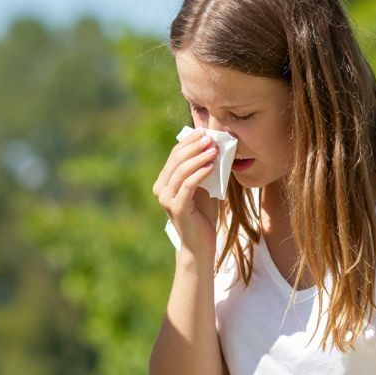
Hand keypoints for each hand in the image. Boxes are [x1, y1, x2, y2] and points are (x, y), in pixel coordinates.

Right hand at [152, 129, 221, 255]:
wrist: (200, 243)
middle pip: (176, 160)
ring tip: (214, 150)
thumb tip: (214, 145)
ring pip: (181, 171)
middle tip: (211, 137)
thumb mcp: (204, 186)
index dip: (190, 141)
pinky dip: (200, 173)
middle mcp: (161, 189)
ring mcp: (166, 199)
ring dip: (199, 157)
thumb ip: (204, 168)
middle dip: (194, 146)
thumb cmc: (203, 214)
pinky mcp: (177, 208)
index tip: (205, 131)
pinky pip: (188, 186)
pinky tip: (211, 166)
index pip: (175, 154)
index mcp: (164, 181)